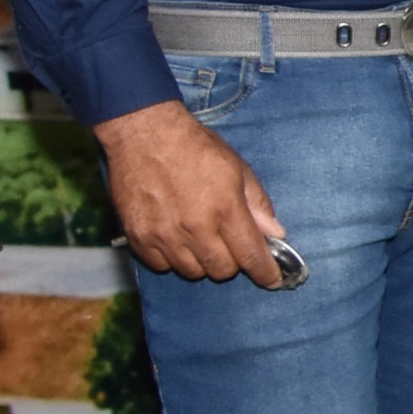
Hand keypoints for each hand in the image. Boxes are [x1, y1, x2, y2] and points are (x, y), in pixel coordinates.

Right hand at [97, 100, 288, 285]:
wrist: (144, 134)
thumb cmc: (195, 147)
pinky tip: (176, 239)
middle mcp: (194, 228)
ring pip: (191, 271)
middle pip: (221, 270)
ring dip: (202, 261)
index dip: (265, 273)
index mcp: (225, 209)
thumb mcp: (238, 169)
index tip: (272, 280)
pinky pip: (160, 265)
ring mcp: (162, 234)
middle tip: (231, 245)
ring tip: (201, 238)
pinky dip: (172, 259)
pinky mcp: (137, 236)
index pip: (250, 256)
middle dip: (233, 262)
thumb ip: (258, 205)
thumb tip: (275, 234)